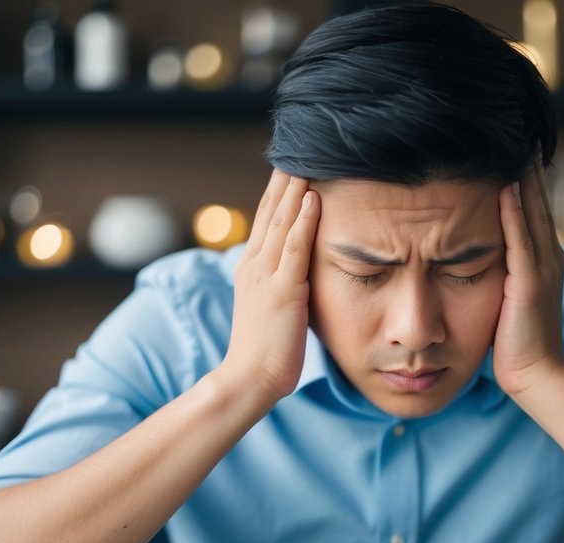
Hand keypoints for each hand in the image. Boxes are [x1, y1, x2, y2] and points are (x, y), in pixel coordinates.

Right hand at [224, 170, 319, 403]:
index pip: (267, 216)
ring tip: (309, 157)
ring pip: (282, 220)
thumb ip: (281, 281)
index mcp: (252, 266)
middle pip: (272, 208)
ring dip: (296, 187)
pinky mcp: (282, 290)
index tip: (294, 161)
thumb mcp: (270, 305)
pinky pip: (294, 247)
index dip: (280, 187)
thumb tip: (297, 268)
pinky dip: (304, 220)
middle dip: (287, 176)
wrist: (249, 377)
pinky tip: (314, 197)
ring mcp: (266, 275)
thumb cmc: (265, 349)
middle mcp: (255, 263)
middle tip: (301, 143)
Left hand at [493, 158, 563, 399]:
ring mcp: (542, 269)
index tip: (512, 143)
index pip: (533, 207)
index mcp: (544, 259)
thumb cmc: (516, 343)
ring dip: (524, 177)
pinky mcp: (529, 284)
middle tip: (518, 126)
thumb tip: (478, 251)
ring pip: (532, 212)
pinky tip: (505, 186)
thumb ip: (501, 271)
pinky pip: (521, 240)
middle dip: (527, 165)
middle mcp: (548, 257)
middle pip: (536, 199)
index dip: (525, 175)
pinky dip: (513, 212)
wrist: (537, 375)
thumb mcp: (507, 297)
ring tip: (514, 142)